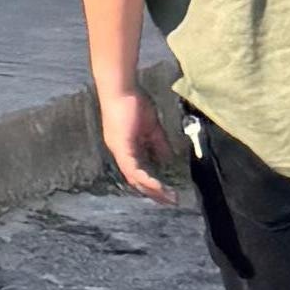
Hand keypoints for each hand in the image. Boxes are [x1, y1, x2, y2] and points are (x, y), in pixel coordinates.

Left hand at [98, 73, 175, 201]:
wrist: (120, 87)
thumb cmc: (134, 102)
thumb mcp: (151, 127)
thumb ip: (158, 144)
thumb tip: (168, 160)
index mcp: (126, 148)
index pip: (138, 172)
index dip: (153, 184)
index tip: (169, 193)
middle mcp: (120, 152)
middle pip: (136, 180)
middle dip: (154, 193)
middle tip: (171, 202)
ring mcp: (118, 150)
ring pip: (134, 178)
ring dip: (152, 190)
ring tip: (168, 198)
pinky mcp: (120, 145)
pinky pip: (132, 168)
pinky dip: (145, 179)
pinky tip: (157, 185)